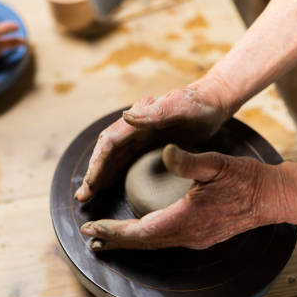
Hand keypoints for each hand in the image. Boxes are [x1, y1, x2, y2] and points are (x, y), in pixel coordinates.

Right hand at [74, 86, 229, 201]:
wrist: (214, 100)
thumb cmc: (200, 104)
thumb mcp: (181, 107)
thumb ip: (156, 112)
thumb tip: (125, 116)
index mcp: (138, 117)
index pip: (110, 142)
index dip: (98, 163)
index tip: (90, 183)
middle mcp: (134, 126)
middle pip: (107, 151)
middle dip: (93, 173)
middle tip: (82, 196)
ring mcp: (140, 134)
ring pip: (113, 157)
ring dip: (100, 175)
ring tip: (88, 195)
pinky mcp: (148, 142)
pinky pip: (126, 159)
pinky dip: (114, 172)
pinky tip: (110, 186)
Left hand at [80, 144, 288, 249]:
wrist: (272, 197)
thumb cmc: (244, 179)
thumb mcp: (216, 163)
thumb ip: (188, 159)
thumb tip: (166, 150)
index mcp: (186, 218)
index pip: (141, 231)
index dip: (115, 230)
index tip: (93, 228)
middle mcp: (188, 234)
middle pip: (143, 242)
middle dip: (114, 239)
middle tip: (89, 237)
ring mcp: (196, 237)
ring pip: (153, 244)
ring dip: (128, 241)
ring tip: (106, 240)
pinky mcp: (201, 235)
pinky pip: (165, 241)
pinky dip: (145, 239)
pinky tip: (139, 234)